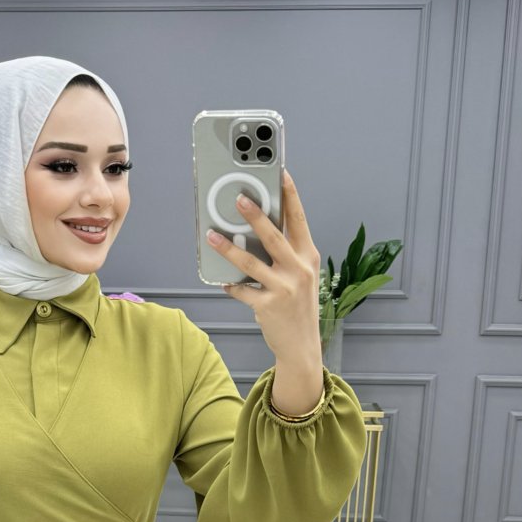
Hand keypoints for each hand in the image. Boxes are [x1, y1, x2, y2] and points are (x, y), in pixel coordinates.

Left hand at [206, 168, 320, 366]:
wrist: (302, 346)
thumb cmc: (299, 308)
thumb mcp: (302, 277)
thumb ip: (287, 255)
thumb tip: (259, 233)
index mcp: (308, 257)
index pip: (299, 220)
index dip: (290, 196)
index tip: (281, 174)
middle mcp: (299, 270)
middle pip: (273, 235)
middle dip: (254, 215)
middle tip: (238, 199)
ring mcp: (284, 288)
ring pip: (250, 261)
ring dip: (228, 247)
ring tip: (213, 236)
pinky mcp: (268, 305)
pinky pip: (242, 289)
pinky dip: (232, 285)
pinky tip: (225, 282)